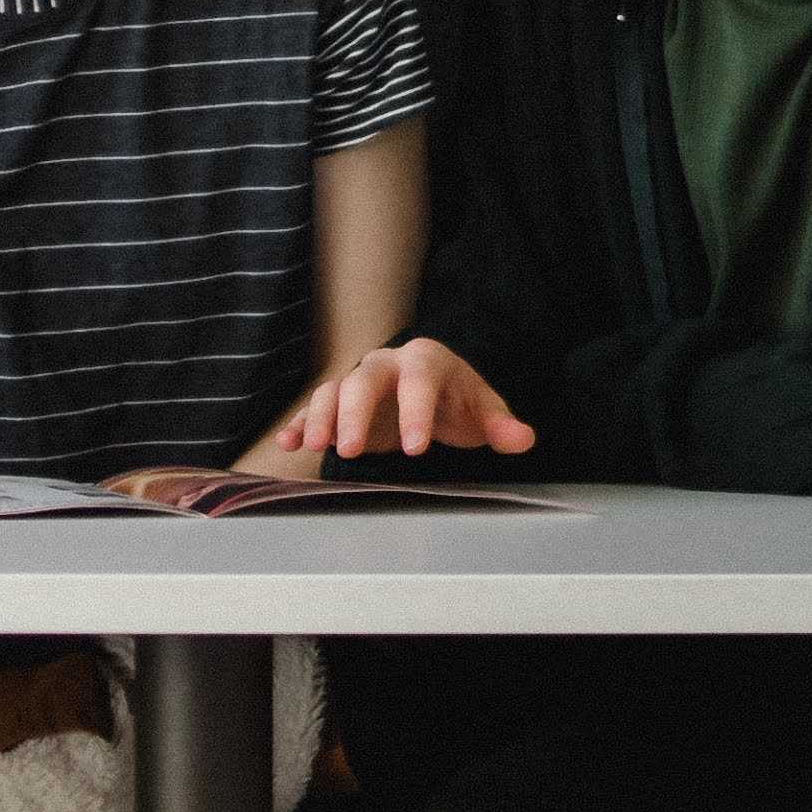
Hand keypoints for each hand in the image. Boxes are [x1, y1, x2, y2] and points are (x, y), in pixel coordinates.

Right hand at [278, 339, 538, 461]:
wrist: (433, 393)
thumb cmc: (459, 402)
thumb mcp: (482, 412)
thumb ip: (500, 425)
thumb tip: (522, 439)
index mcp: (426, 360)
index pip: (418, 381)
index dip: (415, 413)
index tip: (416, 449)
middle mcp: (386, 364)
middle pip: (363, 381)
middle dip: (354, 415)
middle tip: (350, 451)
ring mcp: (358, 382)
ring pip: (332, 391)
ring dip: (321, 418)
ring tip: (314, 446)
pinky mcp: (339, 403)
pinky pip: (314, 409)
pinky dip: (300, 423)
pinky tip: (288, 443)